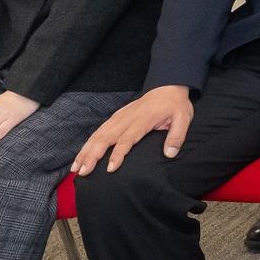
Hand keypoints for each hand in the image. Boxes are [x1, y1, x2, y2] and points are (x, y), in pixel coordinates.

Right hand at [75, 84, 193, 174]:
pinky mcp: (115, 117)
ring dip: (86, 151)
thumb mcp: (183, 118)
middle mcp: (127, 118)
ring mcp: (119, 117)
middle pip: (106, 137)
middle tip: (84, 172)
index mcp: (143, 119)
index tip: (110, 169)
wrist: (168, 87)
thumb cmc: (175, 106)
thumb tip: (169, 154)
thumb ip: (177, 136)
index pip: (127, 138)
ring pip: (99, 134)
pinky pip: (99, 131)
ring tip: (76, 168)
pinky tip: (81, 155)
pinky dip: (88, 143)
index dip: (118, 154)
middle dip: (93, 155)